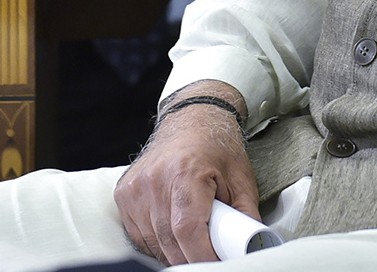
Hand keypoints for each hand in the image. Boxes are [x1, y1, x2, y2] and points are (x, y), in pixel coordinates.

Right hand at [113, 81, 257, 264]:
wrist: (191, 119)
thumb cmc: (218, 147)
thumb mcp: (241, 178)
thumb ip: (245, 215)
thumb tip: (251, 247)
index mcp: (186, 172)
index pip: (188, 229)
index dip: (201, 256)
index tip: (215, 265)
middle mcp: (155, 179)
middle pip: (169, 241)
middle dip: (190, 259)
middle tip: (210, 258)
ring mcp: (136, 187)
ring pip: (152, 241)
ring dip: (173, 253)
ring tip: (194, 244)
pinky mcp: (124, 193)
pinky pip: (138, 234)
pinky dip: (156, 243)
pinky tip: (174, 236)